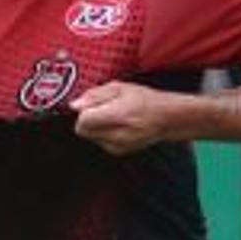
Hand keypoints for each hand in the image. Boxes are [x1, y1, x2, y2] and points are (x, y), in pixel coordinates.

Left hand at [69, 80, 184, 154]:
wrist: (166, 118)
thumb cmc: (144, 99)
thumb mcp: (119, 88)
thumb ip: (95, 95)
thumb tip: (75, 105)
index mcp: (118, 115)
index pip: (83, 121)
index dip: (84, 111)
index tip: (92, 105)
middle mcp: (117, 134)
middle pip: (83, 131)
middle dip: (87, 120)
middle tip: (101, 110)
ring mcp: (118, 146)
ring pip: (90, 137)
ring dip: (95, 127)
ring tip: (112, 117)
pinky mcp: (118, 151)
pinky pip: (99, 142)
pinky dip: (103, 134)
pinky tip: (116, 126)